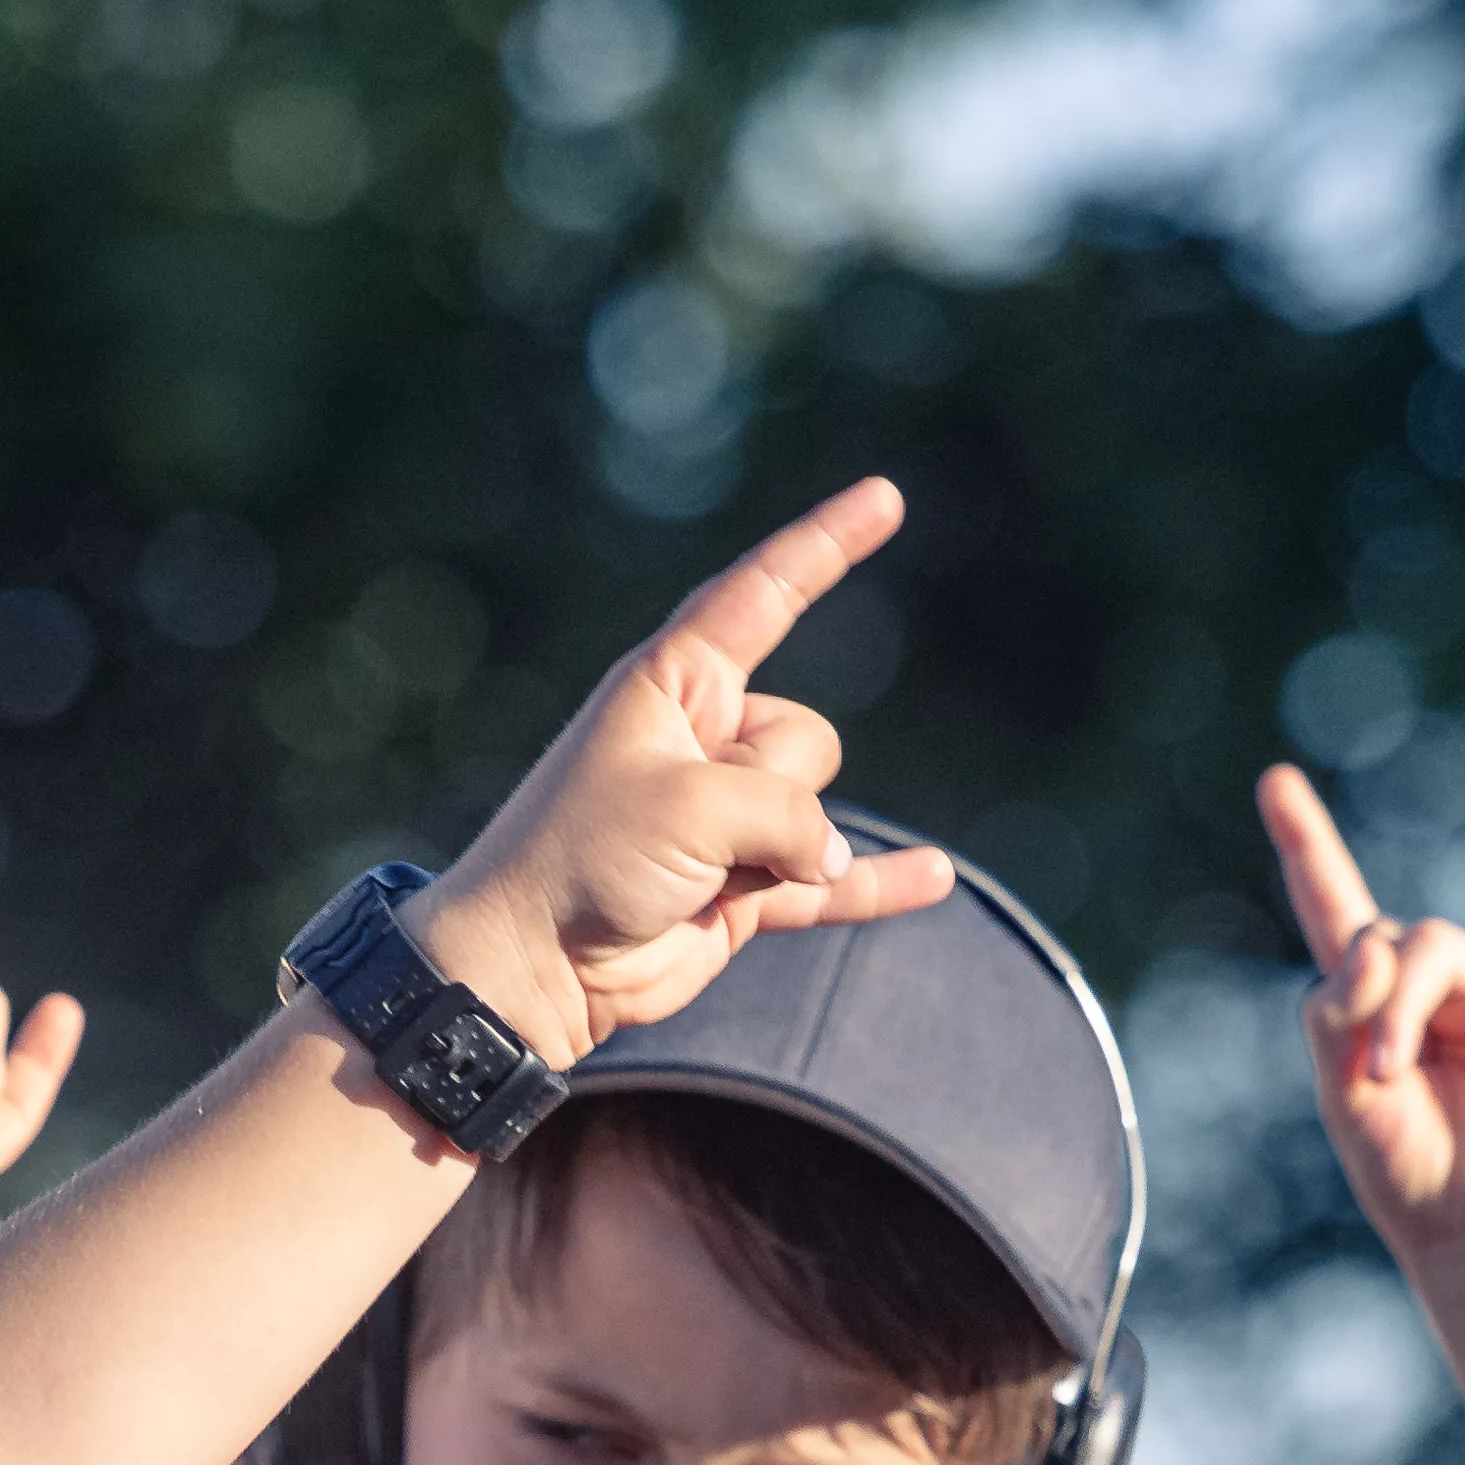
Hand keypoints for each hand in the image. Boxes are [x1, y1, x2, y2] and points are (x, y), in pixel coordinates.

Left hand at [409, 480, 948, 1065]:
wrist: (531, 966)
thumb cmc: (584, 860)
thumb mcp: (689, 806)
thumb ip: (784, 814)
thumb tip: (828, 858)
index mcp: (673, 684)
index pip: (762, 595)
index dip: (825, 546)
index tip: (884, 498)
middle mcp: (704, 739)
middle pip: (804, 737)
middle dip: (775, 788)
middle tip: (686, 830)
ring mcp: (727, 815)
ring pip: (814, 809)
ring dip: (783, 854)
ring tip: (698, 882)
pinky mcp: (740, 886)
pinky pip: (832, 879)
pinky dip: (875, 880)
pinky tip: (934, 875)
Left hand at [1257, 762, 1464, 1263]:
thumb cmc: (1406, 1171)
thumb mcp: (1339, 1091)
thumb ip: (1337, 1011)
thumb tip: (1377, 950)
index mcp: (1364, 1003)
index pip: (1331, 904)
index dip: (1307, 846)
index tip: (1277, 782)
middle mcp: (1421, 982)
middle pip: (1372, 937)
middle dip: (1359, 997)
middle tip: (1369, 1073)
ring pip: (1425, 944)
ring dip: (1399, 1007)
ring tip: (1393, 1073)